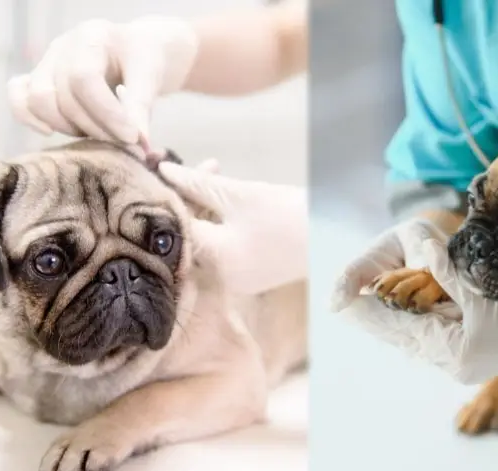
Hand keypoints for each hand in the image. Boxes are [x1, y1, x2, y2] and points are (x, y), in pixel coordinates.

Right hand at [7, 16, 198, 143]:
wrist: (137, 52)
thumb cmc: (145, 60)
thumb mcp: (151, 76)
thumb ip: (142, 107)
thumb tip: (139, 144)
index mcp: (92, 37)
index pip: (84, 79)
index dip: (106, 113)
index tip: (132, 136)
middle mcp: (62, 47)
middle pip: (63, 96)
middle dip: (94, 127)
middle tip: (121, 141)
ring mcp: (46, 62)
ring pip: (39, 101)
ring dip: (69, 128)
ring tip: (99, 134)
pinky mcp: (37, 79)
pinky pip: (19, 97)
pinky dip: (30, 118)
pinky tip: (51, 133)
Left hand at [158, 161, 306, 294]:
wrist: (336, 236)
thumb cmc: (289, 214)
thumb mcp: (240, 194)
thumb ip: (198, 183)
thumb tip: (163, 171)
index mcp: (215, 259)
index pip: (175, 226)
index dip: (166, 194)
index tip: (160, 166)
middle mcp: (219, 277)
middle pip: (188, 234)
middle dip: (185, 198)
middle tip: (187, 165)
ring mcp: (234, 279)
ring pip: (204, 239)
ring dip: (202, 207)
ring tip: (211, 172)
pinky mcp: (247, 275)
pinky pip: (220, 247)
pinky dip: (217, 223)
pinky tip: (221, 196)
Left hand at [332, 226, 497, 383]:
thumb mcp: (485, 292)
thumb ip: (450, 273)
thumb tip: (424, 250)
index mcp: (452, 351)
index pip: (401, 328)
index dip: (372, 312)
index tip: (347, 300)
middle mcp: (449, 361)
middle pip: (400, 337)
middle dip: (372, 319)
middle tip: (343, 303)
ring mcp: (456, 362)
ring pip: (411, 340)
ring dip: (387, 324)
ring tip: (359, 309)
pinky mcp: (463, 356)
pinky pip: (426, 341)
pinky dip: (407, 328)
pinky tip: (392, 318)